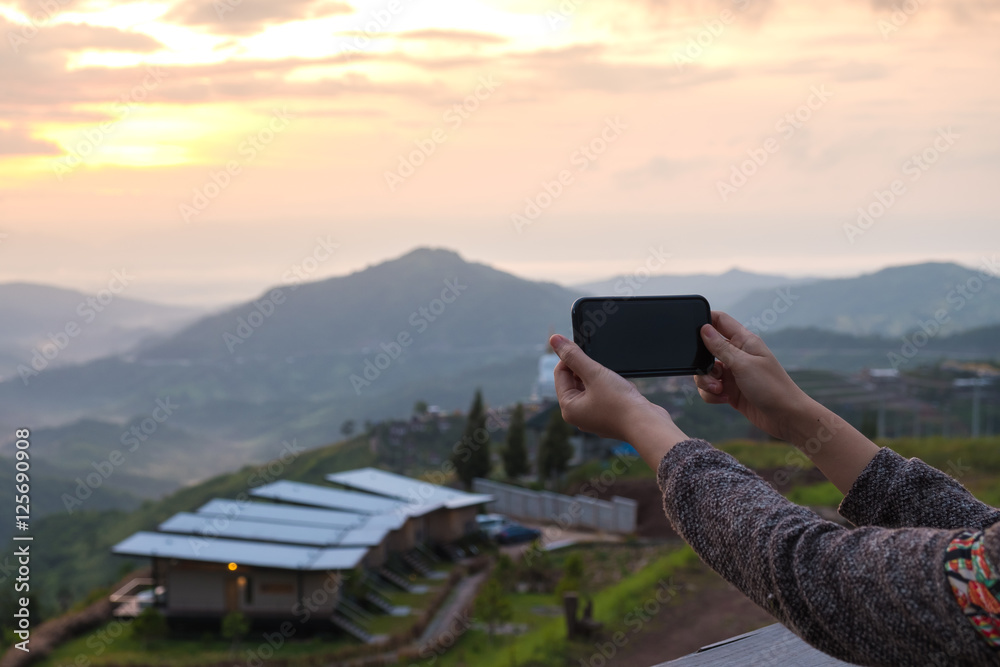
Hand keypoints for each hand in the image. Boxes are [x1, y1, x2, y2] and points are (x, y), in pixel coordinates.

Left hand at [549, 334, 653, 441]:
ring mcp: (594, 417)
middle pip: (574, 381)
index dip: (570, 358)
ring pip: (591, 387)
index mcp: (569, 408)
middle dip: (588, 369)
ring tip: (613, 381)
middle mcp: (579, 415)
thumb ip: (574, 356)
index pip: (560, 374)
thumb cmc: (620, 403)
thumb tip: (554, 340)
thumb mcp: (594, 373)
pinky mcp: (609, 416)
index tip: (582, 347)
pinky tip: (622, 389)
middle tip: (601, 366)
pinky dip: (611, 387)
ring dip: (601, 378)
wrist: (648, 425)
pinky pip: (604, 395)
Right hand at [694, 311, 812, 441]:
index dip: (705, 320)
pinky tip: (724, 400)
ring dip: (706, 381)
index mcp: (744, 341)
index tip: (691, 331)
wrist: (785, 417)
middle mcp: (737, 355)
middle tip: (712, 372)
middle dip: (702, 362)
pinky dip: (711, 394)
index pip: (720, 320)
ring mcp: (733, 373)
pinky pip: (710, 388)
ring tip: (719, 390)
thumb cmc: (772, 387)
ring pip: (706, 371)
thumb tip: (704, 328)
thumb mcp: (743, 364)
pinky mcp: (730, 390)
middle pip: (707, 349)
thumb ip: (721, 347)